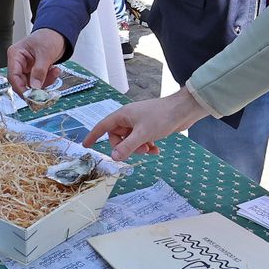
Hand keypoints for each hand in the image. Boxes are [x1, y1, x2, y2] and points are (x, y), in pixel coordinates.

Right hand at [7, 29, 65, 93]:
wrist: (59, 34)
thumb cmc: (49, 36)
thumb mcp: (45, 53)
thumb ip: (39, 71)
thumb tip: (35, 87)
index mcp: (15, 54)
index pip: (13, 76)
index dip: (21, 88)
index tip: (31, 97)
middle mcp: (19, 63)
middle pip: (22, 83)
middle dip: (35, 88)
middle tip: (45, 92)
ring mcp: (27, 68)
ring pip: (32, 85)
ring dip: (45, 82)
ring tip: (54, 72)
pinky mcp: (35, 72)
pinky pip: (39, 82)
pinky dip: (48, 80)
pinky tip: (55, 70)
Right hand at [81, 88, 210, 160]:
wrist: (183, 110)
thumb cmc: (161, 117)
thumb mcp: (143, 134)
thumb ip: (127, 147)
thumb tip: (113, 157)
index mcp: (123, 115)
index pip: (103, 126)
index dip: (93, 135)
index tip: (85, 145)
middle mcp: (128, 118)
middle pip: (117, 137)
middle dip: (126, 147)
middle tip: (138, 150)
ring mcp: (139, 123)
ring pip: (130, 140)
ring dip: (138, 148)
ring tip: (149, 149)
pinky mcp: (149, 127)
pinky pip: (141, 140)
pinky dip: (146, 146)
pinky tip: (156, 150)